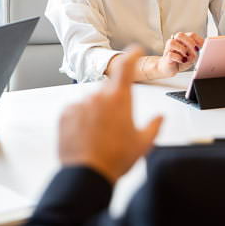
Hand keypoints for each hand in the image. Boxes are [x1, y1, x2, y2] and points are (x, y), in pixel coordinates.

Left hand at [58, 46, 162, 183]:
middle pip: (108, 91)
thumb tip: (159, 118)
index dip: (131, 55)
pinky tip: (87, 136)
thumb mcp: (142, 144)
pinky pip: (76, 110)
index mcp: (119, 99)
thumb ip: (154, 126)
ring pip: (91, 102)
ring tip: (100, 137)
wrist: (87, 175)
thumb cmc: (115, 159)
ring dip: (96, 113)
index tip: (135, 50)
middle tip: (116, 127)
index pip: (126, 67)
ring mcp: (80, 104)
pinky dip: (81, 119)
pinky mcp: (65, 114)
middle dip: (113, 103)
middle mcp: (98, 97)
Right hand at [156, 32, 204, 75]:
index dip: (198, 40)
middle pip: (180, 35)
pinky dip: (178, 58)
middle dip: (189, 42)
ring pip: (172, 42)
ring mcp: (169, 49)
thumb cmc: (181, 61)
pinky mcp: (166, 57)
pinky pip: (170, 54)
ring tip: (185, 56)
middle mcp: (175, 42)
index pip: (191, 35)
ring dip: (182, 49)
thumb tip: (195, 50)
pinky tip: (182, 60)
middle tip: (194, 49)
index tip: (202, 46)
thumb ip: (194, 53)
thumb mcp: (192, 58)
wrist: (171, 69)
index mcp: (183, 40)